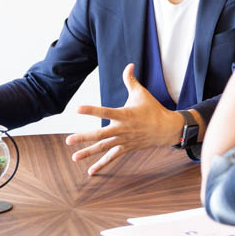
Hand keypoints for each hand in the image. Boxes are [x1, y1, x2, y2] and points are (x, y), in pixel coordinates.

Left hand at [66, 63, 183, 175]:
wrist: (166, 129)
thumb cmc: (152, 109)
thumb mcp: (141, 93)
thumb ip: (131, 80)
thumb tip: (129, 64)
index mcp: (124, 114)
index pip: (105, 112)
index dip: (91, 110)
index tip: (77, 109)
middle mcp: (122, 129)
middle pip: (101, 135)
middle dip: (84, 138)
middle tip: (69, 140)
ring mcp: (124, 140)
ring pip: (104, 148)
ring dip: (88, 153)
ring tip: (74, 157)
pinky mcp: (126, 148)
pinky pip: (112, 157)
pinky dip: (101, 164)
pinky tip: (90, 171)